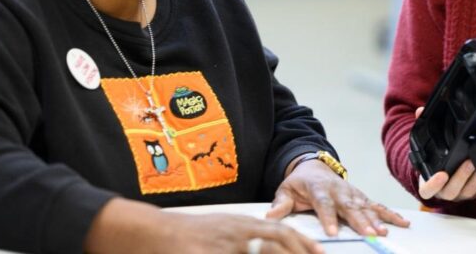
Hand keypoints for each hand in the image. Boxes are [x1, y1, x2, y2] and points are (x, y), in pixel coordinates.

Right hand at [158, 212, 320, 253]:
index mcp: (243, 225)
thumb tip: (264, 246)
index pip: (282, 232)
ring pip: (263, 251)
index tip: (318, 252)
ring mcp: (225, 246)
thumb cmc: (191, 233)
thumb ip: (246, 237)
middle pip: (277, 243)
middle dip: (299, 253)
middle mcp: (238, 233)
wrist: (157, 231)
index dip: (303, 243)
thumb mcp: (224, 229)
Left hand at [266, 157, 409, 236]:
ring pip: (365, 206)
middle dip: (359, 221)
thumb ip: (280, 204)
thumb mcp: (285, 190)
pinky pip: (377, 206)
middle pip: (349, 206)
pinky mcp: (361, 197)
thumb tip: (269, 216)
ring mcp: (352, 193)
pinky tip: (402, 223)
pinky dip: (390, 214)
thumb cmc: (299, 183)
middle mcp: (339, 190)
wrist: (314, 167)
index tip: (332, 232)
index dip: (328, 217)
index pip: (324, 203)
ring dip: (375, 220)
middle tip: (367, 234)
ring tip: (383, 232)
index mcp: (318, 189)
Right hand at [414, 107, 475, 201]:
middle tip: (468, 162)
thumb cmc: (434, 160)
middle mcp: (444, 192)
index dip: (433, 184)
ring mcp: (459, 195)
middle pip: (451, 191)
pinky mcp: (474, 194)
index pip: (427, 190)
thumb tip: (420, 111)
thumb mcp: (426, 146)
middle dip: (461, 176)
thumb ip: (422, 129)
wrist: (445, 173)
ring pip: (468, 192)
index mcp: (429, 184)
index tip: (442, 174)